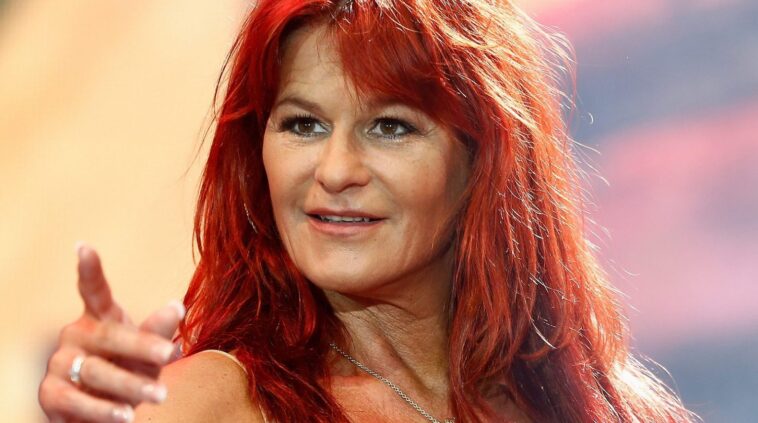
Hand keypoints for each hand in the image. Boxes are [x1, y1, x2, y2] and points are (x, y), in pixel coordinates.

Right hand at [38, 244, 184, 422]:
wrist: (100, 414)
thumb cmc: (127, 374)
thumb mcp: (148, 356)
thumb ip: (157, 333)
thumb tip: (177, 306)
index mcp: (100, 319)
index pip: (94, 291)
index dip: (89, 270)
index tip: (83, 247)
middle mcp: (76, 335)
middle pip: (109, 336)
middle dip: (142, 346)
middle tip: (169, 354)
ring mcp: (60, 363)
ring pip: (96, 371)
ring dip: (131, 384)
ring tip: (160, 396)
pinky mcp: (51, 393)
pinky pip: (77, 400)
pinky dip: (104, 410)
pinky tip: (126, 417)